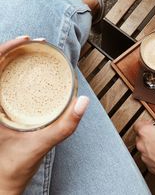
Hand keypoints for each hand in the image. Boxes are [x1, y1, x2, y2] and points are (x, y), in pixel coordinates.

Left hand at [0, 37, 88, 194]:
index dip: (7, 48)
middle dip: (13, 49)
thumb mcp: (40, 144)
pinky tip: (25, 69)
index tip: (25, 39)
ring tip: (30, 50)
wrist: (3, 182)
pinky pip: (1, 82)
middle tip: (33, 42)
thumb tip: (83, 102)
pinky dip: (11, 70)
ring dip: (12, 57)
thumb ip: (65, 125)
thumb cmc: (13, 167)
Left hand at [134, 118, 154, 191]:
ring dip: (150, 146)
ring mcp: (145, 157)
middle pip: (140, 137)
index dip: (144, 123)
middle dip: (148, 135)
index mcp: (145, 132)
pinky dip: (154, 156)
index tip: (149, 124)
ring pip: (144, 149)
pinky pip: (149, 159)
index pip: (137, 125)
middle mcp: (142, 145)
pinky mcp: (150, 167)